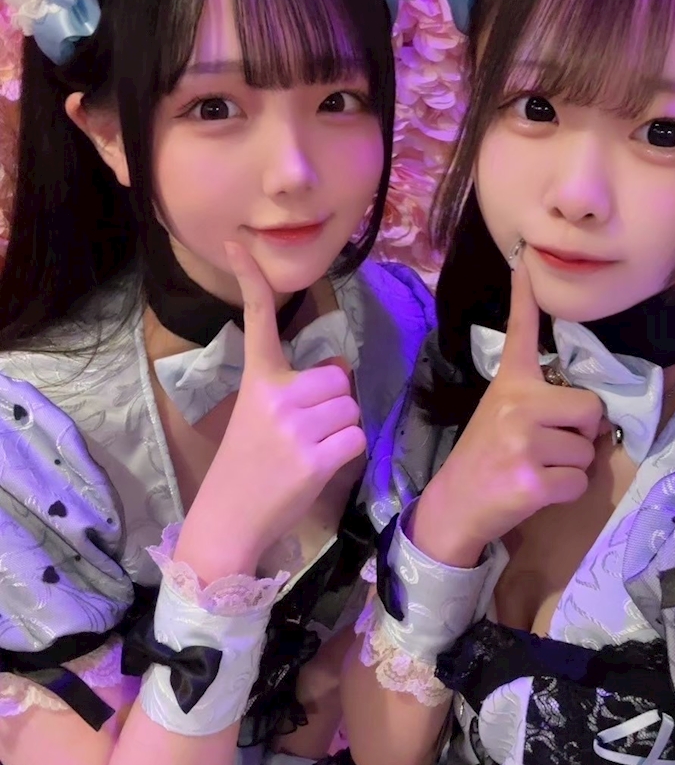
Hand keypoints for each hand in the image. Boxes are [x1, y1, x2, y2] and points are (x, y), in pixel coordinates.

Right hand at [182, 243, 366, 572]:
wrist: (229, 519)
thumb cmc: (246, 466)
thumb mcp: (258, 416)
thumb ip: (293, 389)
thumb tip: (340, 372)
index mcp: (257, 381)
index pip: (257, 322)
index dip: (252, 282)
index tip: (239, 244)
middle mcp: (276, 396)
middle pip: (338, 376)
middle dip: (332, 402)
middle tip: (305, 430)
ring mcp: (295, 427)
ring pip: (351, 407)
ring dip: (341, 429)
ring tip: (308, 450)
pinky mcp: (314, 457)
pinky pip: (356, 438)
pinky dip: (346, 454)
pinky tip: (318, 467)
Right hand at [413, 259, 601, 565]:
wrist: (455, 505)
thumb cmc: (485, 458)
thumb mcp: (502, 416)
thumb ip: (542, 404)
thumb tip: (595, 414)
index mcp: (510, 385)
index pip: (520, 333)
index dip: (524, 296)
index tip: (525, 260)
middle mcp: (518, 405)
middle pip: (590, 409)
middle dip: (580, 434)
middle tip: (545, 448)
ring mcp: (524, 443)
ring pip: (587, 451)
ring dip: (571, 467)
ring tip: (534, 470)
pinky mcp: (533, 480)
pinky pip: (579, 482)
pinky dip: (566, 493)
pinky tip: (535, 491)